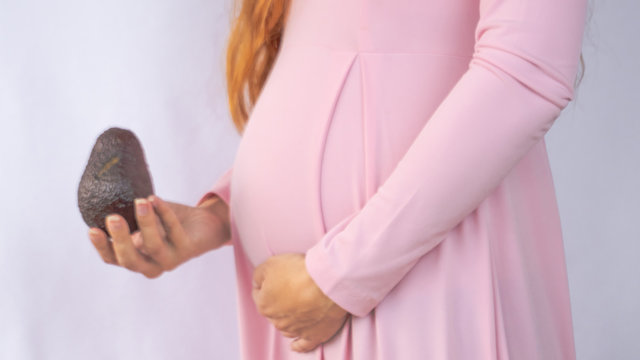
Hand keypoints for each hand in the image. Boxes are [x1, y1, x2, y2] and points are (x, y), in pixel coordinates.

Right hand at [88, 195, 229, 277]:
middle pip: (131, 260)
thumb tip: (103, 194)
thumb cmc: (166, 222)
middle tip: (112, 218)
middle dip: (121, 240)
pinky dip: (164, 213)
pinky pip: (174, 230)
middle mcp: (151, 265)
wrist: (202, 225)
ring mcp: (170, 259)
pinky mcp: (188, 249)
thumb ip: (126, 214)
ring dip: (146, 223)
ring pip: (154, 246)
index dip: (102, 247)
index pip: (113, 258)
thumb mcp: (142, 220)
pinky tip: (155, 199)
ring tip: (140, 201)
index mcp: (136, 258)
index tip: (91, 229)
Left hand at [252, 253, 348, 352]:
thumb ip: (259, 274)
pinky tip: (295, 345)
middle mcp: (278, 321)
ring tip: (297, 308)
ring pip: (286, 327)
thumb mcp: (271, 263)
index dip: (267, 283)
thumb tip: (258, 281)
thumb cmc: (300, 272)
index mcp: (264, 304)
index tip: (275, 277)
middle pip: (273, 311)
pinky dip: (299, 345)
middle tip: (291, 288)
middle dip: (279, 300)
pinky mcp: (314, 335)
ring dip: (289, 319)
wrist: (327, 282)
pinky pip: (303, 345)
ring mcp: (296, 330)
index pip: (258, 294)